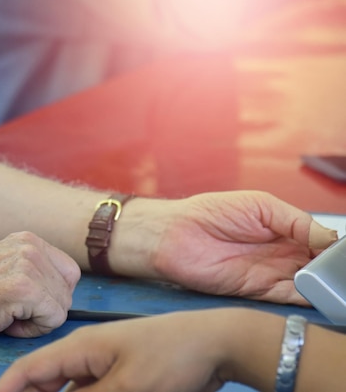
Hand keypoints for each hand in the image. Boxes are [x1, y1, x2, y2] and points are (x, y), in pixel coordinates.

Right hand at [0, 231, 80, 344]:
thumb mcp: (3, 268)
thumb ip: (33, 269)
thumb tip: (66, 289)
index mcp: (27, 240)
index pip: (69, 272)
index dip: (52, 295)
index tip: (22, 302)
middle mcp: (30, 246)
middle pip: (68, 291)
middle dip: (45, 309)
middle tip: (11, 311)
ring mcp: (27, 265)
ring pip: (62, 307)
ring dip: (36, 321)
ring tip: (4, 314)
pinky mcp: (22, 288)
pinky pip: (52, 319)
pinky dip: (31, 330)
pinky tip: (5, 322)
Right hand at [0, 308, 273, 391]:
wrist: (217, 344)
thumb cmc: (170, 357)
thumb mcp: (127, 386)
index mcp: (80, 348)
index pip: (29, 370)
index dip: (5, 389)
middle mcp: (87, 355)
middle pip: (45, 382)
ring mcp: (105, 366)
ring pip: (68, 390)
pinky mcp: (123, 377)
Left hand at [125, 190, 336, 304]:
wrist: (174, 234)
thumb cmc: (210, 213)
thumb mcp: (260, 205)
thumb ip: (295, 220)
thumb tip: (330, 237)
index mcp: (283, 229)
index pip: (320, 241)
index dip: (334, 247)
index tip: (343, 253)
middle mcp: (280, 253)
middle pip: (318, 265)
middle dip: (333, 269)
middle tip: (343, 272)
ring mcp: (270, 273)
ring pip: (309, 283)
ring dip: (325, 284)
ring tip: (340, 284)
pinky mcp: (257, 291)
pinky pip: (289, 297)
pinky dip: (308, 298)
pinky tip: (322, 294)